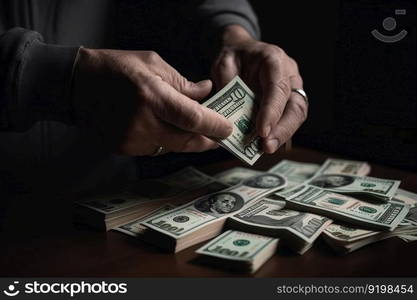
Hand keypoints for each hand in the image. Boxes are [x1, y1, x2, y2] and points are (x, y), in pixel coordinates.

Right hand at [72, 48, 232, 155]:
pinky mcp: (125, 148)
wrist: (76, 85)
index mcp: (151, 96)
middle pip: (187, 141)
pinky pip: (156, 148)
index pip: (192, 118)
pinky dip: (168, 140)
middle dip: (208, 140)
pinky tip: (168, 129)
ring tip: (198, 130)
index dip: (215, 126)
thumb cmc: (115, 68)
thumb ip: (182, 83)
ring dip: (188, 140)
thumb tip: (206, 93)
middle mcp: (142, 122)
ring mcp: (132, 140)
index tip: (229, 128)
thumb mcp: (152, 64)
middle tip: (220, 135)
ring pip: (173, 147)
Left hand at [211, 25, 307, 153]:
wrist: (242, 51)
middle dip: (283, 129)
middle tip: (267, 147)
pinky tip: (264, 145)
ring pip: (296, 115)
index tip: (262, 131)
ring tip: (265, 149)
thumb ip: (226, 85)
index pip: (278, 87)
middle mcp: (289, 74)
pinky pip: (288, 119)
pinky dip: (278, 133)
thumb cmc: (234, 57)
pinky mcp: (288, 101)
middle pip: (295, 105)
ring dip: (282, 135)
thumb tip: (228, 115)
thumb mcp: (223, 64)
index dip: (272, 110)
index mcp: (273, 59)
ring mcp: (292, 88)